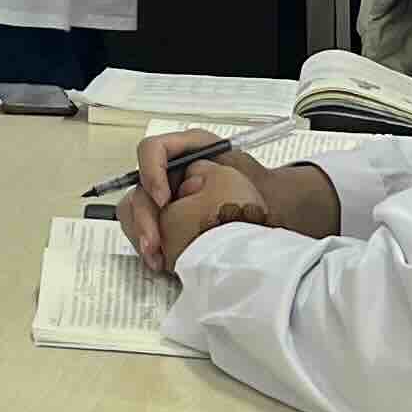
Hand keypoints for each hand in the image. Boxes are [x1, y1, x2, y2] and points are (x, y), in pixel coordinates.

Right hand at [118, 128, 276, 271]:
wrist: (276, 213)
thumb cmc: (262, 189)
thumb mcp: (239, 173)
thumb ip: (212, 174)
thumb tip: (186, 192)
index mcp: (187, 150)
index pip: (152, 150)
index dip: (152, 173)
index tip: (165, 202)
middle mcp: (171, 170)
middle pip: (140, 186)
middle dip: (143, 217)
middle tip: (152, 243)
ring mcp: (166, 195)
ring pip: (134, 209)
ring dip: (141, 233)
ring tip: (155, 258)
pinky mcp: (165, 218)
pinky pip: (143, 228)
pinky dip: (148, 245)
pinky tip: (160, 261)